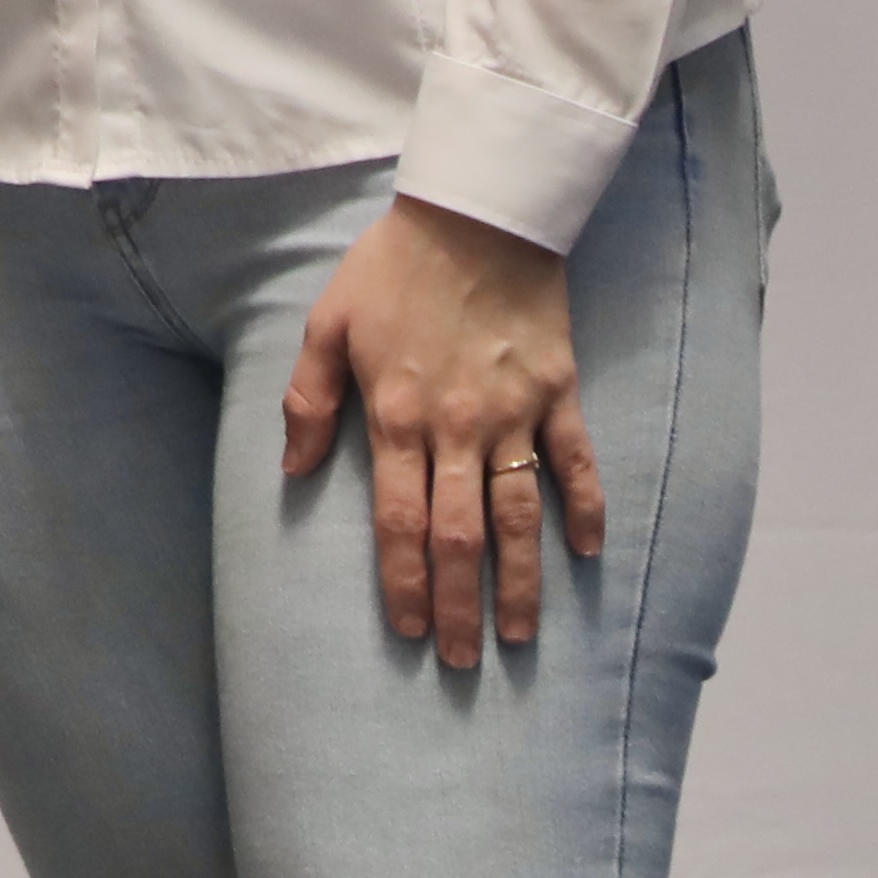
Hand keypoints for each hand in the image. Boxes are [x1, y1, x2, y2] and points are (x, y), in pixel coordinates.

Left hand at [278, 195, 601, 671]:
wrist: (476, 214)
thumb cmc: (392, 268)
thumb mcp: (326, 323)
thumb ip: (306, 400)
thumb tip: (291, 469)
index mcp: (397, 415)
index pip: (397, 520)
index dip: (403, 580)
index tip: (408, 631)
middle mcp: (457, 427)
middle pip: (459, 535)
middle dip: (458, 605)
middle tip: (459, 663)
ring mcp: (514, 413)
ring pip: (519, 516)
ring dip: (518, 582)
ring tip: (515, 638)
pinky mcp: (558, 393)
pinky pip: (577, 463)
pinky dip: (586, 510)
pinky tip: (586, 554)